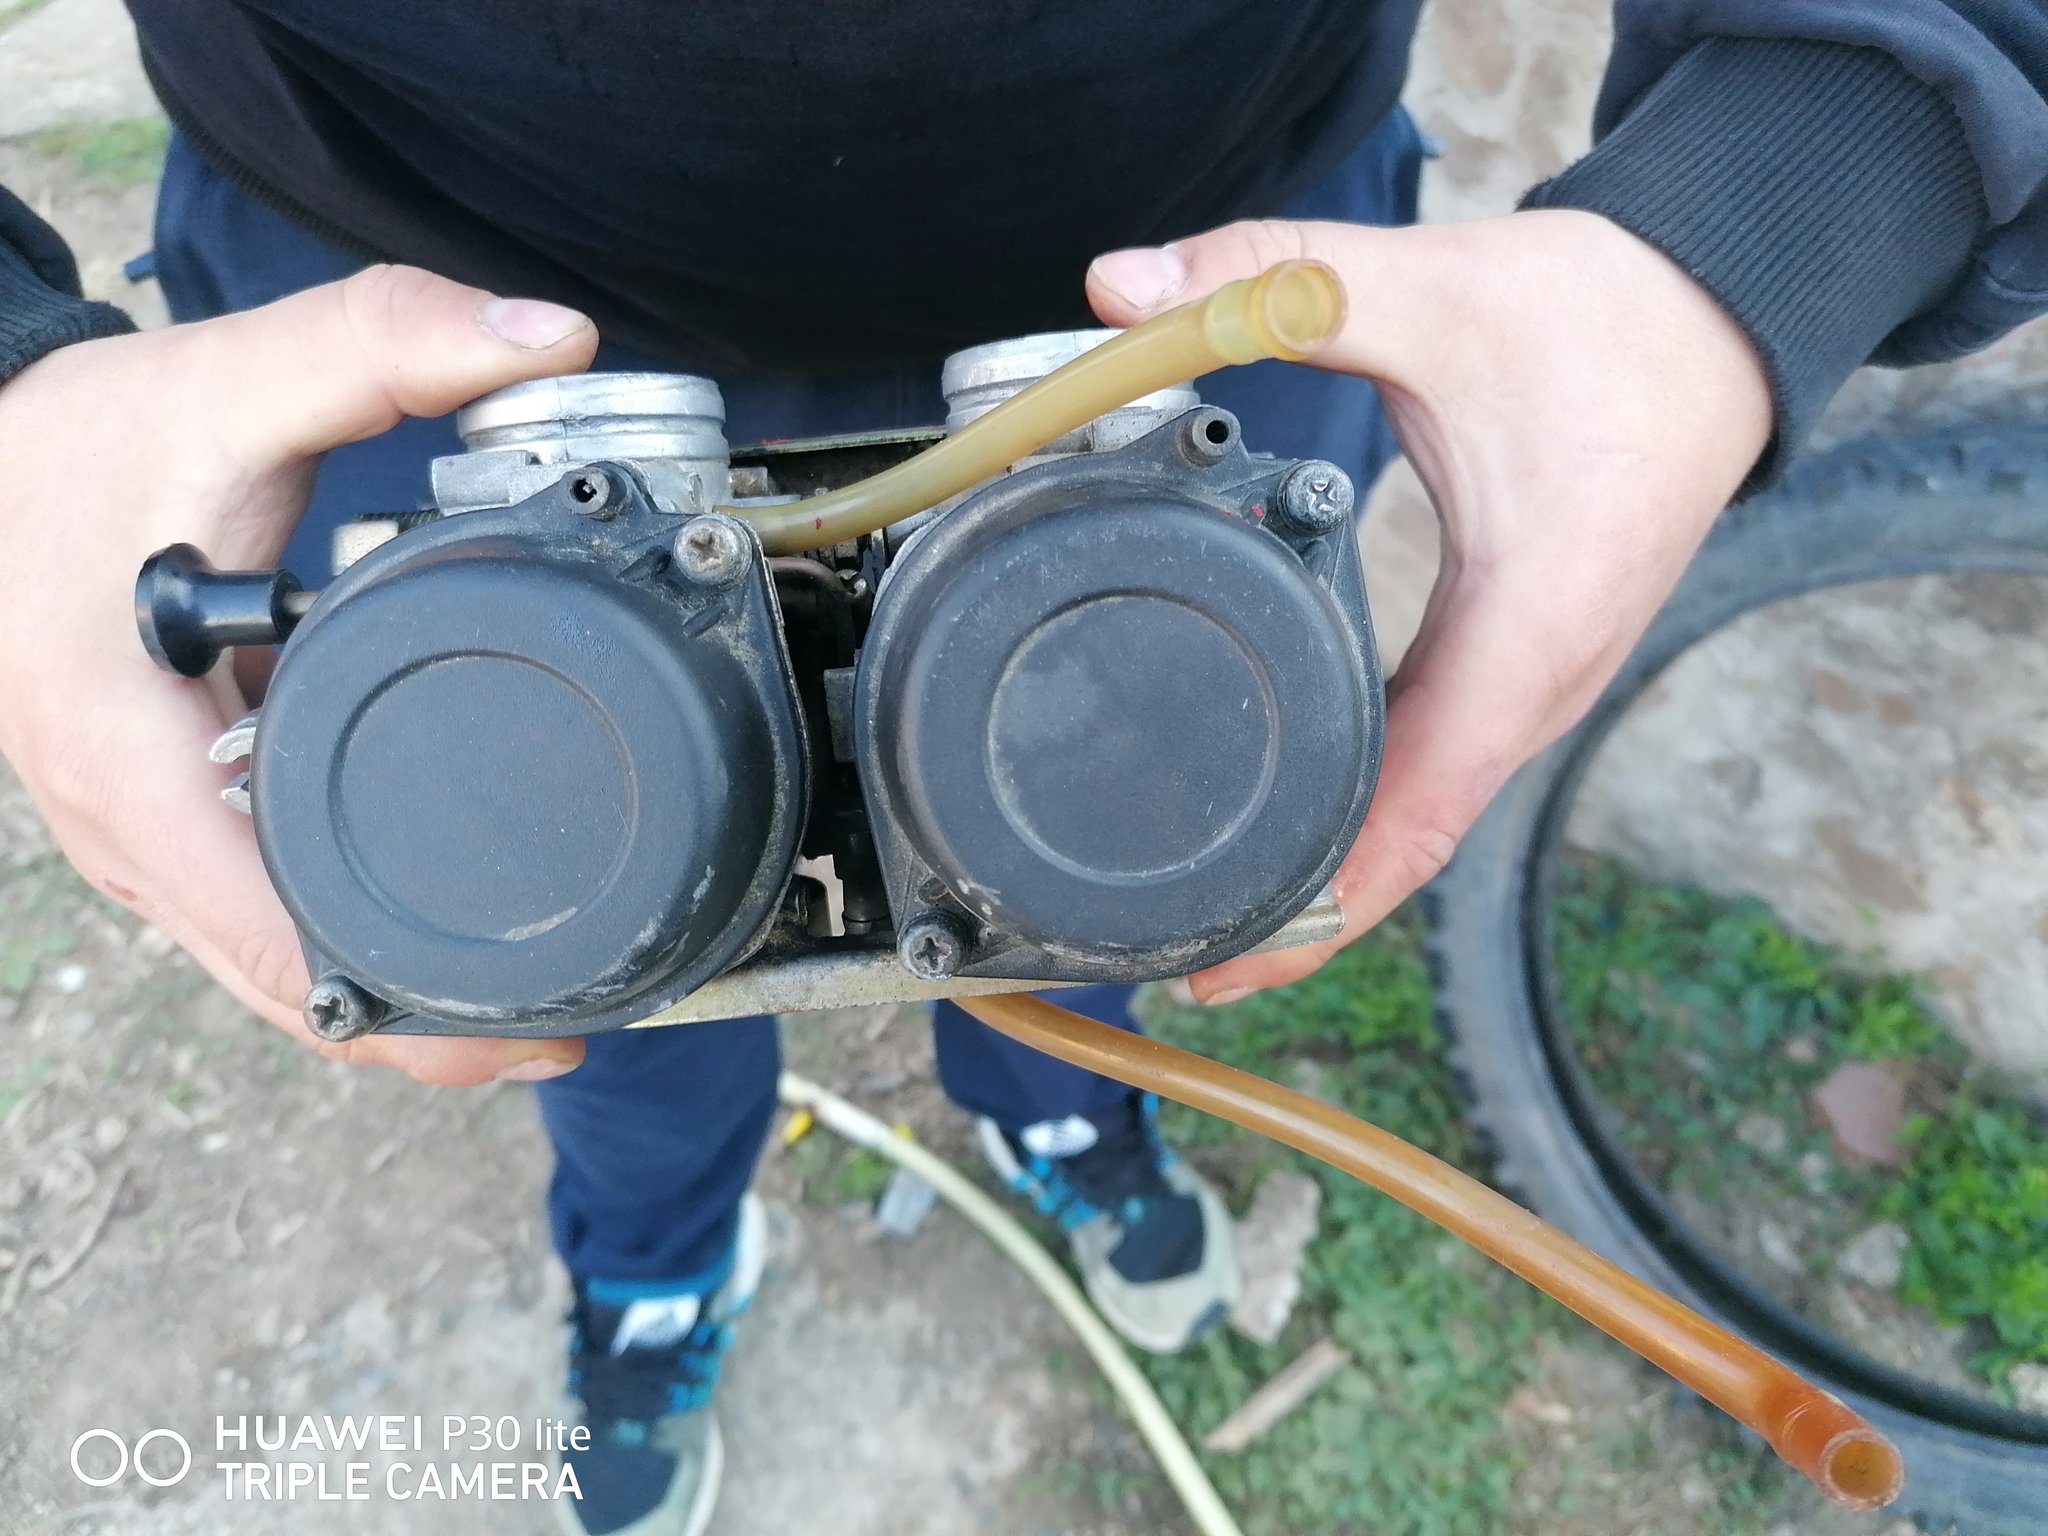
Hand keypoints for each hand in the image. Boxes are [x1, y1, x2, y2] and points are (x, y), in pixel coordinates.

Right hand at [0, 266, 598, 1081]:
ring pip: (271, 967)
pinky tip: (439, 936)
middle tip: (573, 1028)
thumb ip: (387, 341)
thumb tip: (556, 336)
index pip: (275, 945)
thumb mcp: (227, 379)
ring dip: (390, 998)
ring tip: (535, 997)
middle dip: (425, 1030)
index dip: (409, 1012)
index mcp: (133, 763)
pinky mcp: (160, 825)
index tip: (532, 1028)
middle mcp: (130, 832)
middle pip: (287, 991)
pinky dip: (345, 945)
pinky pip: (257, 918)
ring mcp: (139, 842)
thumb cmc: (73, 446)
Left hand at [1087, 211, 1772, 1002]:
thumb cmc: (1601, 320)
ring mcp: (1536, 683)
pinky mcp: (1520, 664)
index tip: (1228, 964)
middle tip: (1173, 962)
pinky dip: (1364, 818)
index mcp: (1529, 626)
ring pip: (1424, 815)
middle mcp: (1540, 682)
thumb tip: (1115, 284)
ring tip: (1213, 923)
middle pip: (1411, 842)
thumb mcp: (1431, 288)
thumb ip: (1273, 278)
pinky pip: (1434, 769)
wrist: (1720, 315)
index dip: (1324, 903)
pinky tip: (1289, 827)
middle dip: (1302, 916)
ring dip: (1332, 878)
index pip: (1421, 809)